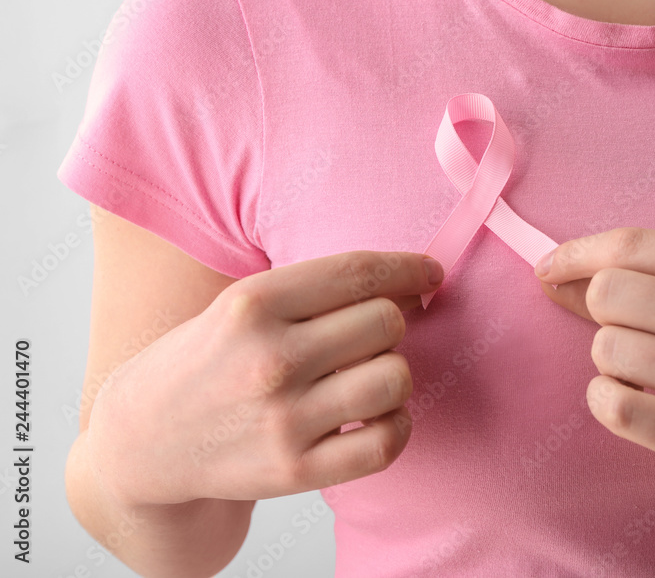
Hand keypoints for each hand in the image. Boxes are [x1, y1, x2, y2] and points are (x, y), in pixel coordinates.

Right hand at [86, 251, 443, 507]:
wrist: (141, 441)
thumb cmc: (204, 362)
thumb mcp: (239, 306)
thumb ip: (315, 293)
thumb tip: (409, 285)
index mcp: (253, 304)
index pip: (359, 273)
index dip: (409, 268)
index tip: (428, 274)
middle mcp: (270, 359)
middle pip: (386, 322)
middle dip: (392, 322)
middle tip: (373, 334)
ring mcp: (284, 419)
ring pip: (395, 378)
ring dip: (393, 373)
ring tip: (367, 376)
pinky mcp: (296, 470)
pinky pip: (388, 441)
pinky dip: (396, 424)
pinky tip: (376, 416)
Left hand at [534, 227, 654, 509]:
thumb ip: (651, 280)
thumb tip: (557, 276)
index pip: (630, 245)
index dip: (575, 254)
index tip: (548, 269)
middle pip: (608, 294)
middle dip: (601, 314)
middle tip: (631, 335)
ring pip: (605, 350)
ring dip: (610, 363)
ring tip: (647, 375)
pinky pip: (610, 404)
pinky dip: (608, 401)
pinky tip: (637, 403)